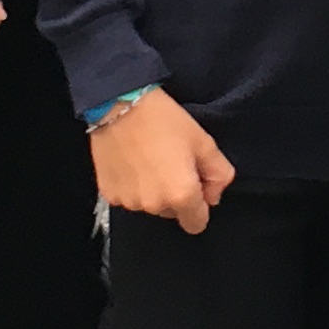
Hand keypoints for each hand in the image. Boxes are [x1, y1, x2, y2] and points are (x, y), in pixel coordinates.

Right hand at [93, 89, 231, 230]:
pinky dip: (132, 186)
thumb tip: (214, 196)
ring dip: (152, 191)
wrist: (119, 104)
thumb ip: (219, 175)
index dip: (199, 205)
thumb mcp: (204, 141)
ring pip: (149, 205)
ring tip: (149, 159)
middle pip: (172, 213)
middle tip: (171, 163)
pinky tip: (132, 162)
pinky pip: (128, 197)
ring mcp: (129, 201)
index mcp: (181, 195)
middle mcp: (154, 205)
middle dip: (175, 196)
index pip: (196, 224)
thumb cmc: (163, 119)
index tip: (194, 184)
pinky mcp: (109, 194)